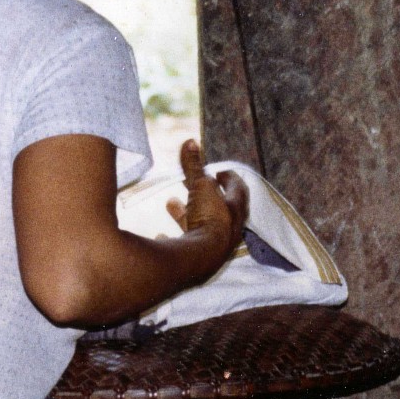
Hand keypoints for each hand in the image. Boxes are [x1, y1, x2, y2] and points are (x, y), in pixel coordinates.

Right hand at [165, 140, 247, 271]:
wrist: (202, 258)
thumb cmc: (207, 217)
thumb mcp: (199, 186)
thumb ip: (194, 166)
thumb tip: (190, 141)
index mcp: (235, 209)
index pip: (237, 189)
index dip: (229, 178)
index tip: (220, 172)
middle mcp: (229, 227)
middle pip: (220, 207)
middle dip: (207, 195)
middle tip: (196, 184)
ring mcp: (215, 244)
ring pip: (202, 224)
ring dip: (188, 212)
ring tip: (171, 202)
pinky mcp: (199, 257)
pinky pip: (187, 243)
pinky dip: (176, 235)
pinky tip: (162, 233)